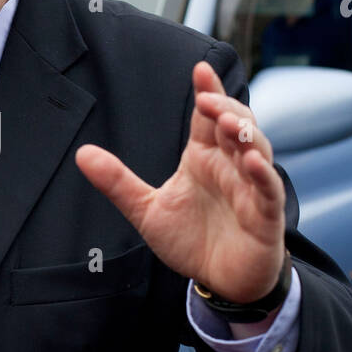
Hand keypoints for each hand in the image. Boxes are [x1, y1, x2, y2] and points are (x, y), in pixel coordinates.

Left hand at [75, 60, 285, 303]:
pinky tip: (253, 163)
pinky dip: (264, 175)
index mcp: (204, 157)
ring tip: (229, 124)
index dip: (208, 91)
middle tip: (208, 99)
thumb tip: (81, 154)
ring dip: (246, 134)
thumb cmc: (192, 240)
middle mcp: (230, 166)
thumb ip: (118, 182)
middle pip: (236, 124)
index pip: (208, 116)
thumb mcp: (146, 210)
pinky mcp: (266, 215)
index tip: (199, 69)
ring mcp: (251, 188)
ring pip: (257, 149)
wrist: (220, 282)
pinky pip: (269, 190)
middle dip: (226, 107)